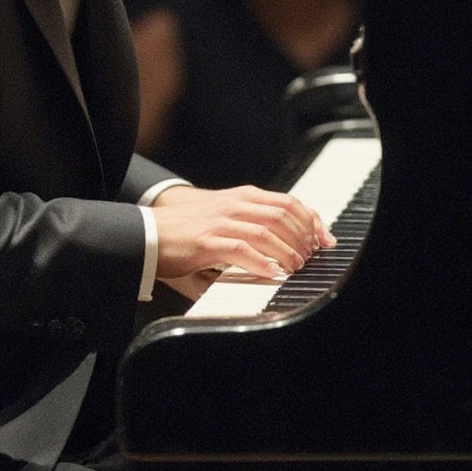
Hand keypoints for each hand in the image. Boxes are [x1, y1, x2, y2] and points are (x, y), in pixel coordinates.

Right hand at [152, 182, 333, 282]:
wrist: (146, 232)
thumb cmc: (185, 231)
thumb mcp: (222, 222)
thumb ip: (249, 232)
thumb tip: (280, 254)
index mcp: (242, 198)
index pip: (288, 202)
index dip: (312, 220)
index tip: (325, 239)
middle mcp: (235, 205)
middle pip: (283, 214)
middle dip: (304, 236)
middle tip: (311, 256)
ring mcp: (221, 221)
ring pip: (267, 231)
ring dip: (287, 250)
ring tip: (296, 267)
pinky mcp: (207, 241)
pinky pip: (241, 249)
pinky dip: (262, 261)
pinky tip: (273, 272)